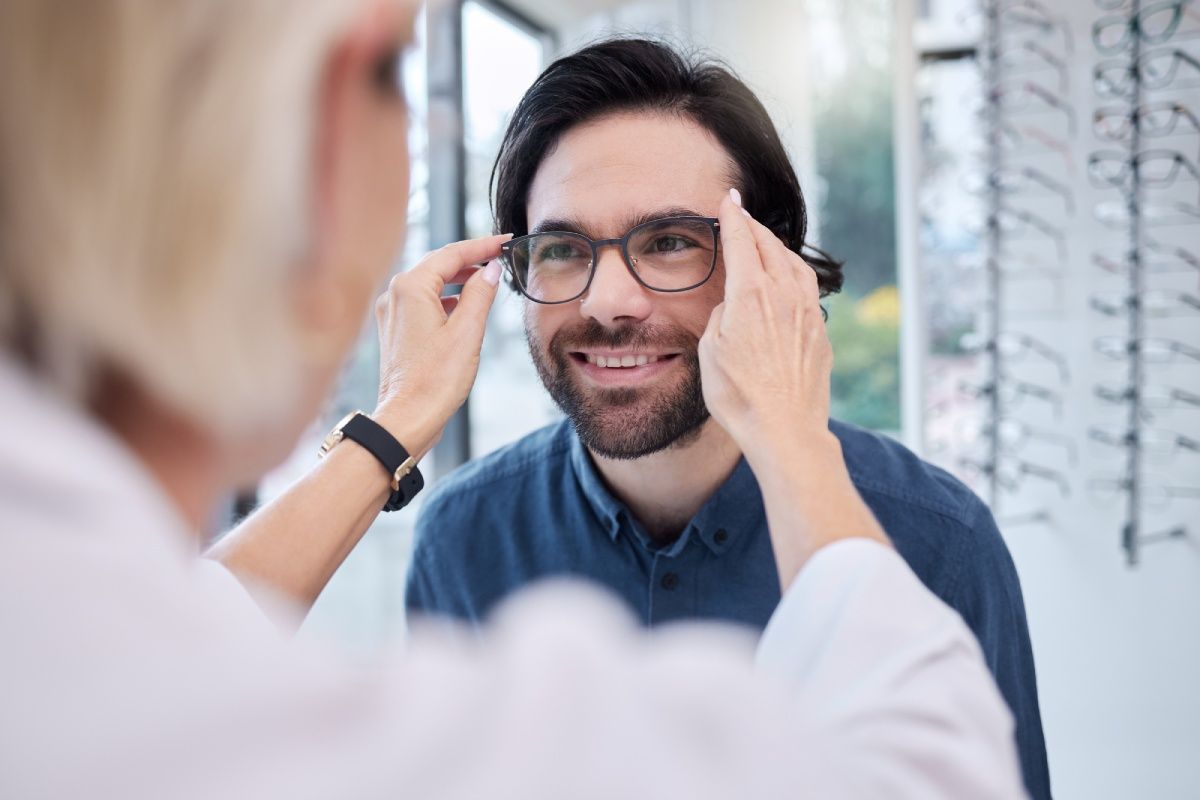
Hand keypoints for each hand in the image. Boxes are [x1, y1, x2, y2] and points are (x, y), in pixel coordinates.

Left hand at [371, 233, 509, 458]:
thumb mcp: (467, 333)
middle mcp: (395, 295)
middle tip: (499, 254)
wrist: (407, 419)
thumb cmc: (435, 381)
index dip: (481, 246)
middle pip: (437, 265)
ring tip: (485, 278)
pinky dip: (445, 299)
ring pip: (429, 284)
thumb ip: (480, 295)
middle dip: (469, 259)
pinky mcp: (395, 332)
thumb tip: (490, 271)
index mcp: (410, 288)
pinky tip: (462, 307)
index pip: (451, 254)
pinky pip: (422, 303)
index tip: (505, 240)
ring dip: (458, 279)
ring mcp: (392, 314)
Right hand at [700, 190, 887, 588]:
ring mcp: (807, 313)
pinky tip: (789, 281)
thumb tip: (733, 307)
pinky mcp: (820, 333)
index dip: (733, 217)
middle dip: (754, 227)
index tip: (729, 200)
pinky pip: (808, 290)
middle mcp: (784, 295)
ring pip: (795, 264)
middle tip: (742, 216)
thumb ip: (721, 317)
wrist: (785, 430)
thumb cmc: (739, 396)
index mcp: (752, 294)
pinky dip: (794, 274)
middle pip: (771, 246)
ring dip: (778, 248)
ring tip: (767, 243)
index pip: (741, 241)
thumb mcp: (711, 351)